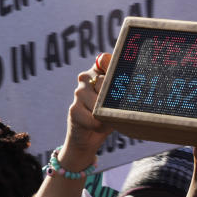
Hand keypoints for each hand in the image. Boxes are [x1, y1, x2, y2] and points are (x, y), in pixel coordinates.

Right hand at [59, 53, 113, 169]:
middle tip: (115, 108)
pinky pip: (93, 117)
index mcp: (100, 71)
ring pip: (100, 101)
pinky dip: (100, 126)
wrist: (91, 137)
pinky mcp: (73, 109)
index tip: (121, 77)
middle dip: (115, 99)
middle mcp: (86, 78)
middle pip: (106, 81)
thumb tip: (124, 79)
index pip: (105, 60)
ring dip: (108, 115)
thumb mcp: (121, 100)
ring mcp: (78, 92)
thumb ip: (123, 87)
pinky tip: (97, 126)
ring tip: (107, 118)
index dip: (113, 67)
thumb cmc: (110, 114)